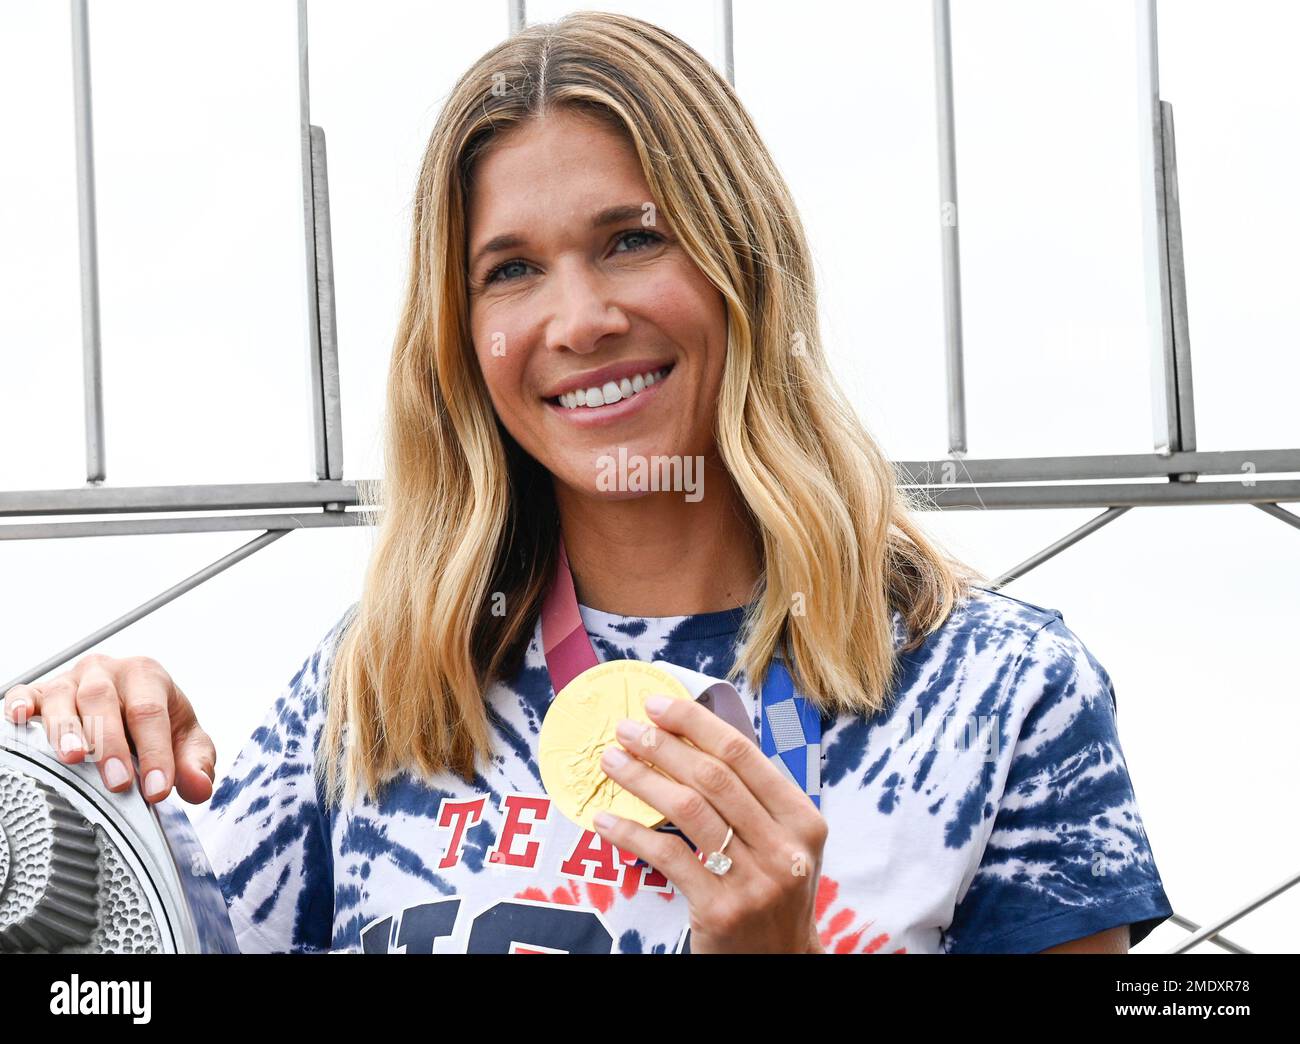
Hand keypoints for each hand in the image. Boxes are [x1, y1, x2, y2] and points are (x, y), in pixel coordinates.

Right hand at [3, 654, 215, 804]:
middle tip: (118, 782)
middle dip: (110, 743)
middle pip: (102, 701)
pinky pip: (25, 693)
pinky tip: (19, 720)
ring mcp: (70, 681)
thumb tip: (199, 786)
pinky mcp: (40, 693)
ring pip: (62, 698)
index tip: (157, 789)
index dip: (155, 751)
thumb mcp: (186, 740)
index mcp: (146, 676)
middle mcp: (106, 672)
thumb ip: (195, 763)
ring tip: (72, 759)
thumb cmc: (157, 721)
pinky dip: (20, 705)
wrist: (130, 703)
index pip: (150, 712)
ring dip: (66, 730)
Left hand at [592, 693, 827, 953]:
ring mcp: (755, 881)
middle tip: (625, 730)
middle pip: (713, 777)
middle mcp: (785, 848)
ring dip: (642, 779)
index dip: (696, 724)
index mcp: (802, 820)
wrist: (781, 964)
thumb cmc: (774, 893)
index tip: (658, 706)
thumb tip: (693, 738)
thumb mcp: (783, 843)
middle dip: (662, 745)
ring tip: (611, 762)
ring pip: (688, 810)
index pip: (744, 754)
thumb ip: (752, 798)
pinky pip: (667, 857)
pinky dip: (631, 833)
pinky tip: (605, 819)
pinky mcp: (720, 909)